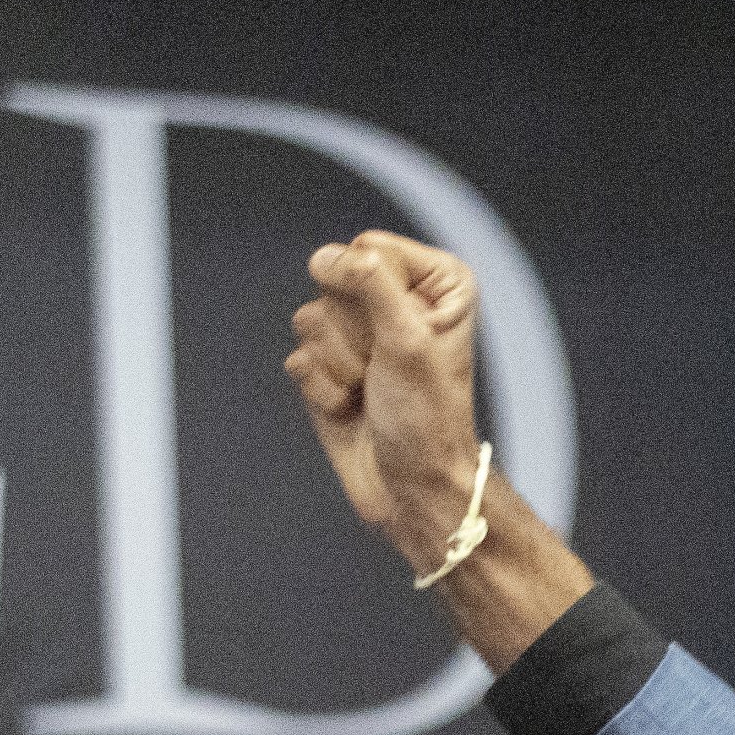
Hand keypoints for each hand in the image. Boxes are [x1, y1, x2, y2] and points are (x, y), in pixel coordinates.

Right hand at [287, 230, 487, 576]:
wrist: (410, 485)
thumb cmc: (426, 418)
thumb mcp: (407, 339)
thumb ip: (371, 283)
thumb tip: (328, 257)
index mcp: (436, 283)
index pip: (368, 249)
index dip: (369, 292)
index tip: (398, 337)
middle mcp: (397, 300)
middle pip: (332, 281)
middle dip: (351, 334)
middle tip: (384, 370)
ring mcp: (359, 333)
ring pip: (308, 318)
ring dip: (337, 364)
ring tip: (370, 391)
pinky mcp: (329, 365)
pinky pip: (298, 356)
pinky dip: (321, 387)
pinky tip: (350, 407)